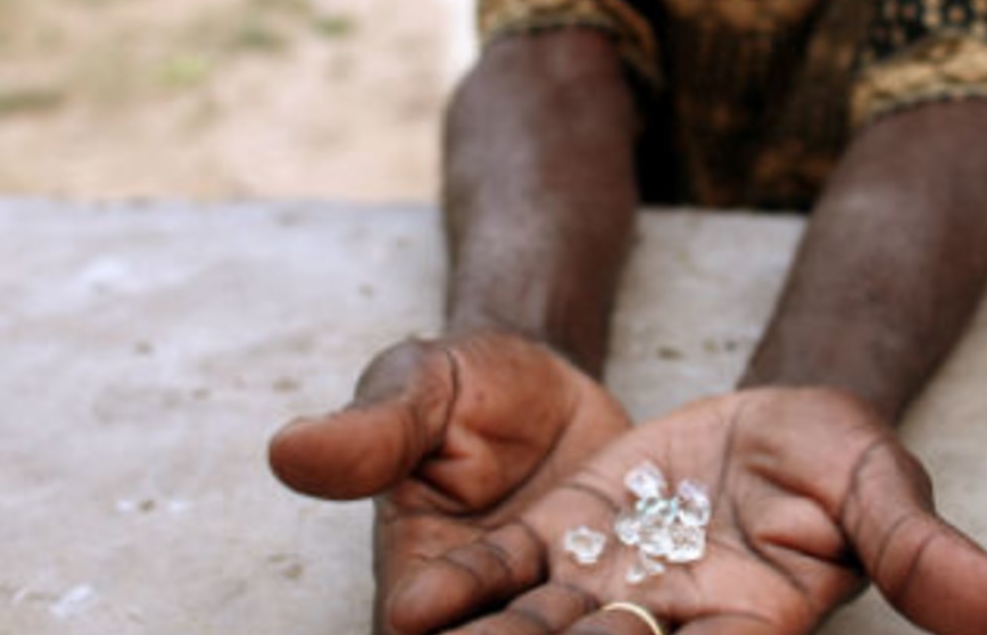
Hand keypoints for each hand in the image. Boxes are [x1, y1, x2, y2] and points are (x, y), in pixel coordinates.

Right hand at [268, 330, 631, 634]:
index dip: (443, 634)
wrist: (549, 378)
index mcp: (417, 584)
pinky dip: (660, 631)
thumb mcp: (419, 389)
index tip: (448, 621)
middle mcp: (483, 618)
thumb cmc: (463, 382)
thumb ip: (373, 432)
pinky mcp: (622, 598)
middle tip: (582, 632)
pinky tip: (700, 625)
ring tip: (627, 629)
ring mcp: (556, 612)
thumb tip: (286, 450)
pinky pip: (637, 627)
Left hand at [388, 386, 986, 634]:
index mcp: (752, 629)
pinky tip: (410, 611)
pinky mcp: (555, 540)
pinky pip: (499, 578)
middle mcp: (667, 626)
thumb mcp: (887, 492)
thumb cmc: (845, 462)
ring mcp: (603, 590)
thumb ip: (934, 560)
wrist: (780, 418)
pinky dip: (459, 595)